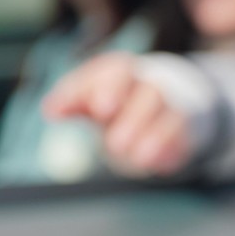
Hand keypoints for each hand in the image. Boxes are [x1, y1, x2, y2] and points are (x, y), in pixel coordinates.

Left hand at [43, 53, 191, 175]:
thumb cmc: (112, 98)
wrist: (152, 102)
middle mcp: (149, 85)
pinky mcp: (183, 129)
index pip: (118, 72)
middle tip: (116, 144)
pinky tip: (160, 164)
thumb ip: (71, 101)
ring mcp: (170, 106)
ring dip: (155, 136)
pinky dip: (173, 149)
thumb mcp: (89, 96)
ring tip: (139, 158)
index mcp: (121, 71)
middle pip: (150, 93)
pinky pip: (183, 136)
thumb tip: (50, 109)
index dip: (110, 89)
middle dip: (134, 117)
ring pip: (171, 115)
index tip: (100, 109)